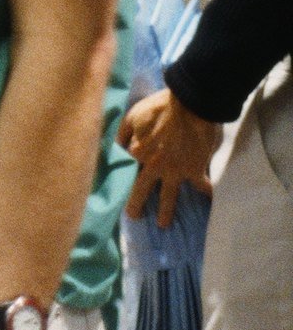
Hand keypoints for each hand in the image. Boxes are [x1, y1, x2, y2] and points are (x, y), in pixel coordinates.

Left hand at [118, 88, 219, 226]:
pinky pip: (202, 185)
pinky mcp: (194, 169)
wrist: (190, 105)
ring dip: (166, 212)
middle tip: (134, 217)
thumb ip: (123, 134)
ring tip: (163, 224)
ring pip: (168, 196)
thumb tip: (119, 148)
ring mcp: (174, 171)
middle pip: (141, 189)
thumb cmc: (159, 108)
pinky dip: (207, 192)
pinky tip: (210, 201)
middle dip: (136, 205)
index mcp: (136, 152)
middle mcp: (153, 166)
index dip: (124, 176)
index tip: (121, 186)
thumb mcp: (132, 117)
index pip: (127, 169)